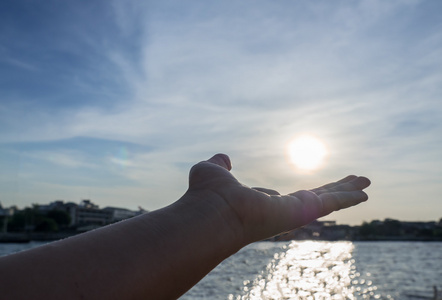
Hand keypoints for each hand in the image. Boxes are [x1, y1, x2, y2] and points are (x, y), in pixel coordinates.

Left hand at [186, 153, 369, 244]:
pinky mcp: (303, 211)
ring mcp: (293, 213)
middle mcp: (280, 211)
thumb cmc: (206, 196)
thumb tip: (223, 158)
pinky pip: (332, 202)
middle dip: (332, 191)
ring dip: (347, 192)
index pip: (284, 198)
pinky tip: (365, 191)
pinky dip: (349, 196)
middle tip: (350, 184)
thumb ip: (219, 165)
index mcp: (261, 204)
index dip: (293, 195)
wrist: (210, 213)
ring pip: (327, 200)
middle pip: (313, 198)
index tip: (304, 194)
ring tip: (366, 185)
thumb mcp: (212, 171)